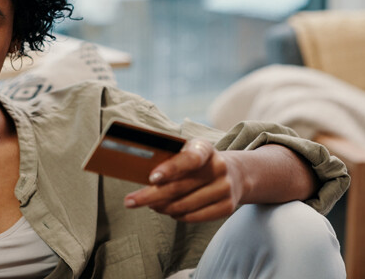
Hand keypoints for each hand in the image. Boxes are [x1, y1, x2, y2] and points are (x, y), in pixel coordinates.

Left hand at [123, 138, 245, 222]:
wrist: (235, 173)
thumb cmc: (198, 163)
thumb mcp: (187, 152)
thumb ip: (169, 159)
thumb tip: (139, 173)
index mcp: (205, 149)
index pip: (189, 159)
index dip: (170, 169)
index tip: (151, 178)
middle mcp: (218, 167)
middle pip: (179, 187)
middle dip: (150, 196)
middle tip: (130, 201)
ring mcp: (225, 188)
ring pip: (184, 205)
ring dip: (162, 207)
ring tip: (151, 205)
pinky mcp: (227, 207)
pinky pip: (194, 217)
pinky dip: (177, 215)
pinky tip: (168, 211)